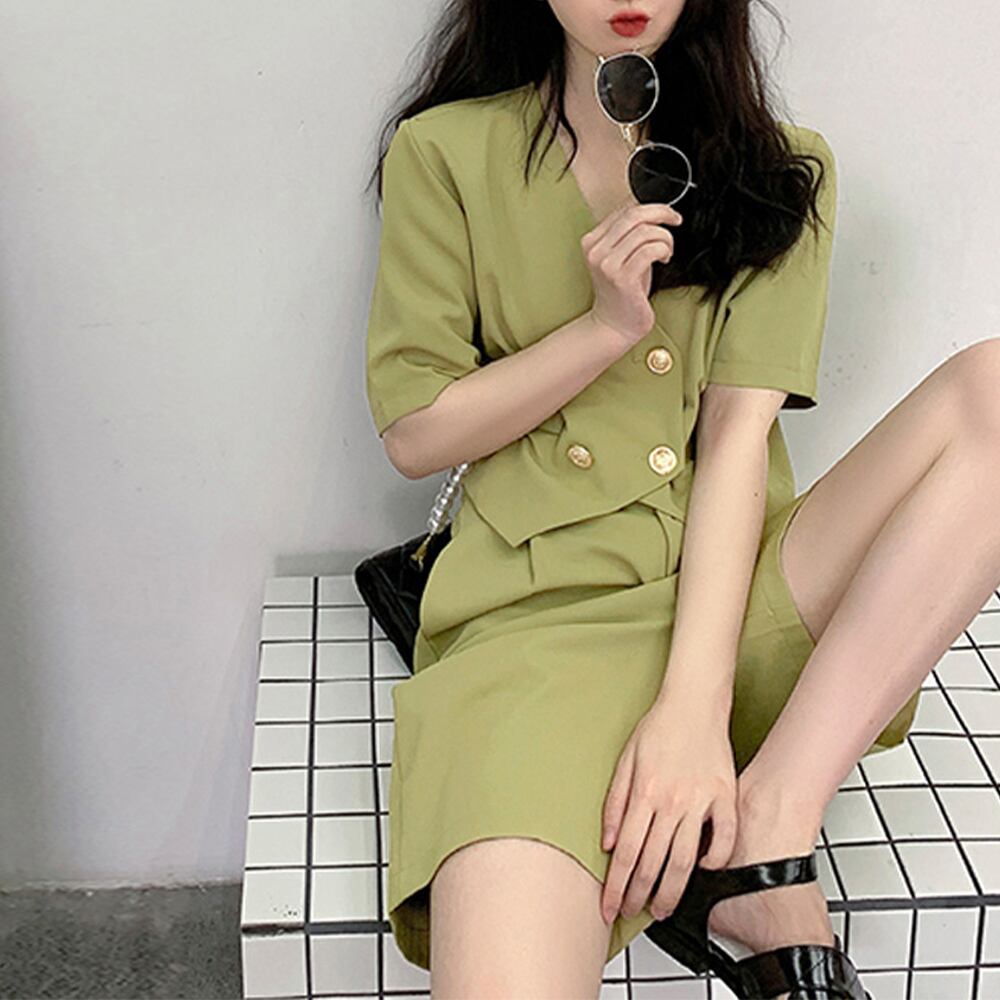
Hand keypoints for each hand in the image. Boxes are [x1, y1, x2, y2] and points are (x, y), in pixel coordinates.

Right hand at [581, 200, 682, 347]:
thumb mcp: (621, 256)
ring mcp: (607, 264)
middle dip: (662, 214)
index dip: (651, 207)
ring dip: (664, 238)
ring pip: (645, 232)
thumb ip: (629, 234)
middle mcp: (596, 250)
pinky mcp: (622, 278)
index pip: (624, 209)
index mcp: (592, 241)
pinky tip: (664, 259)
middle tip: (675, 221)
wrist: (614, 325)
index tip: (666, 214)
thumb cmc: (622, 292)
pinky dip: (663, 250)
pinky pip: (650, 250)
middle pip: (634, 215)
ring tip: (666, 251)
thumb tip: (653, 211)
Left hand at [600, 689, 737, 923]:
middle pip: (653, 862)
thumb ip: (615, 803)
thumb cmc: (659, 728)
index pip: (626, 852)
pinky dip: (716, 859)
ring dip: (672, 890)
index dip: (616, 885)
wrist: (693, 703)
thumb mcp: (625, 761)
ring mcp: (701, 800)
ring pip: (685, 859)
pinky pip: (725, 838)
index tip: (609, 906)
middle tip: (630, 913)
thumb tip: (608, 842)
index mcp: (645, 792)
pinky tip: (704, 871)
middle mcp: (672, 801)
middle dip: (638, 896)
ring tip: (662, 909)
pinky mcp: (725, 796)